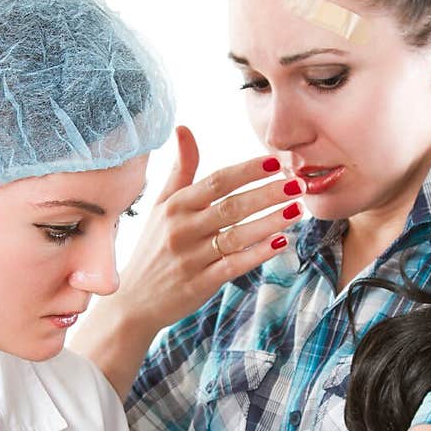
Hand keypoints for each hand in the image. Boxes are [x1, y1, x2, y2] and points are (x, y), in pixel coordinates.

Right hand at [113, 126, 304, 334]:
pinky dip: (258, 254)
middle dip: (267, 193)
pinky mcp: (200, 284)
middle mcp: (182, 230)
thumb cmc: (153, 248)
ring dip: (270, 222)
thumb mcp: (161, 206)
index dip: (247, 171)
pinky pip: (234, 266)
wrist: (133, 302)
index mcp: (175, 206)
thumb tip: (184, 128)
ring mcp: (191, 258)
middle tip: (297, 184)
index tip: (275, 161)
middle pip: (231, 207)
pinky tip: (281, 242)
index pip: (216, 182)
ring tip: (297, 210)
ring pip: (236, 236)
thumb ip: (180, 170)